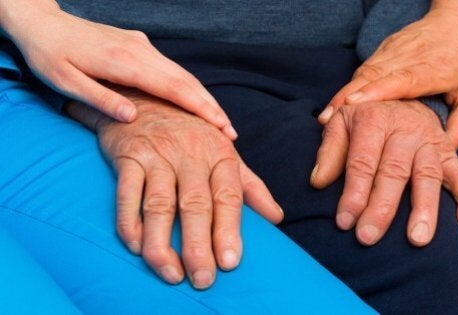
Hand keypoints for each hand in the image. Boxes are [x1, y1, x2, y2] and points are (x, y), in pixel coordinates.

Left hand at [0, 0, 235, 138]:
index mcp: (123, 62)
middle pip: (186, 81)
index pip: (173, 88)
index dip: (199, 109)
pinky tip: (197, 103)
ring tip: (220, 122)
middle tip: (230, 133)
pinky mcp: (140, 45)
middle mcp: (140, 51)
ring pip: (183, 74)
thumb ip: (99, 99)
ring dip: (204, 98)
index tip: (220, 127)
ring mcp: (142, 46)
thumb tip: (132, 118)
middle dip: (211, 107)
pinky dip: (189, 88)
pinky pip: (172, 69)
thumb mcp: (65, 82)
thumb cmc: (49, 55)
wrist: (42, 22)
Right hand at [66, 89, 282, 288]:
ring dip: (163, 243)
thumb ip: (251, 187)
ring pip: (159, 205)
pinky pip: (126, 194)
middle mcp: (191, 154)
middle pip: (195, 205)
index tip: (230, 262)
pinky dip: (130, 222)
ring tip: (171, 274)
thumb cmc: (192, 133)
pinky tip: (137, 248)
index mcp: (220, 155)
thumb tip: (277, 218)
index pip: (228, 197)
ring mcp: (158, 155)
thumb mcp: (226, 153)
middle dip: (199, 245)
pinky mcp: (128, 156)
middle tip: (203, 278)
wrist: (148, 98)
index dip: (230, 230)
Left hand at [311, 100, 457, 245]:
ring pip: (428, 176)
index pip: (362, 161)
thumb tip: (318, 182)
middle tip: (369, 237)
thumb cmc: (366, 117)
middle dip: (381, 207)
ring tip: (416, 240)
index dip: (353, 192)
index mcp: (374, 119)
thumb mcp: (341, 122)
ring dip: (424, 209)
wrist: (403, 95)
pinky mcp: (449, 153)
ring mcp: (430, 142)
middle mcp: (405, 129)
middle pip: (394, 171)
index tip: (344, 222)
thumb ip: (329, 151)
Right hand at [319, 0, 457, 148]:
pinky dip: (350, 87)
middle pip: (375, 75)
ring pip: (365, 71)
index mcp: (438, 68)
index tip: (354, 105)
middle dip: (349, 97)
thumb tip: (442, 157)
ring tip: (327, 118)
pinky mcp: (387, 46)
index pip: (404, 79)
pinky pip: (365, 68)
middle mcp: (413, 55)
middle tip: (328, 121)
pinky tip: (338, 105)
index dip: (377, 92)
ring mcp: (397, 48)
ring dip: (344, 94)